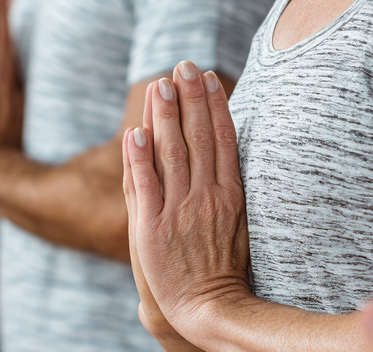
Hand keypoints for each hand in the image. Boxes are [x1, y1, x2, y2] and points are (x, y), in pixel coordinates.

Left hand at [123, 62, 250, 346]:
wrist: (209, 308)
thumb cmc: (225, 262)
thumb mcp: (238, 218)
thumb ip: (227, 180)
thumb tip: (225, 141)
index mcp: (229, 191)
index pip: (221, 137)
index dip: (214, 104)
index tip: (207, 77)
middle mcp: (206, 196)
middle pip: (197, 137)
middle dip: (190, 98)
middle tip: (183, 65)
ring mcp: (179, 211)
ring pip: (171, 154)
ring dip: (165, 116)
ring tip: (160, 84)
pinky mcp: (153, 230)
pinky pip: (145, 187)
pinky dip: (139, 159)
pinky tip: (135, 132)